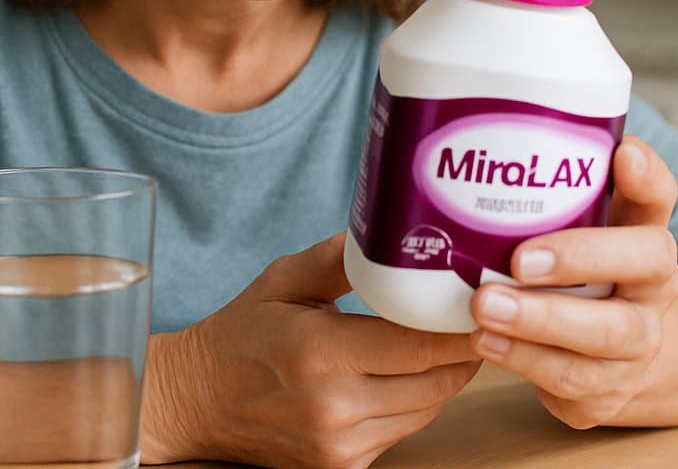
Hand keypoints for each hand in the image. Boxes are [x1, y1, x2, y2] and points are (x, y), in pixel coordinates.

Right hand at [141, 233, 480, 468]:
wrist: (195, 400)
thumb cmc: (241, 334)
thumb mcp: (283, 281)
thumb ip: (339, 259)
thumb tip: (392, 232)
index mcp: (320, 352)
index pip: (418, 345)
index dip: (459, 328)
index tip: (481, 304)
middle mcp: (333, 406)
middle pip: (434, 382)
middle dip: (464, 351)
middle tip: (480, 319)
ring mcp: (338, 445)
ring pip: (425, 410)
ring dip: (445, 379)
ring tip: (453, 343)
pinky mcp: (340, 468)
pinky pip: (400, 432)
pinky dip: (414, 405)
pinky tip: (411, 376)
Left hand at [468, 135, 677, 428]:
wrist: (614, 359)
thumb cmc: (580, 275)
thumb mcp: (578, 228)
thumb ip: (553, 186)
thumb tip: (491, 125)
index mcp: (647, 237)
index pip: (660, 198)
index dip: (647, 178)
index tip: (622, 156)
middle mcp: (652, 291)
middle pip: (641, 269)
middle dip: (580, 261)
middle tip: (517, 260)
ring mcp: (635, 347)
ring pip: (602, 338)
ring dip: (537, 325)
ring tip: (482, 310)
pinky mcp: (604, 393)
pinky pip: (569, 383)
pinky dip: (524, 364)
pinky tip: (486, 344)